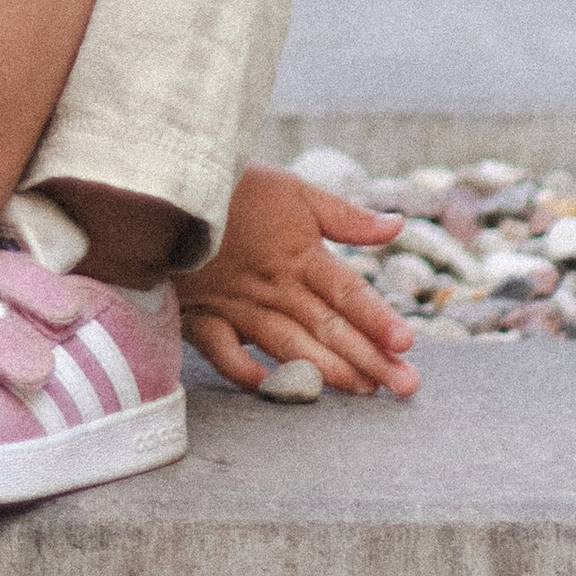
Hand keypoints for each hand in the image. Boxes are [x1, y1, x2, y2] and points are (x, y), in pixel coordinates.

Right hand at [174, 163, 417, 398]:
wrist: (168, 185)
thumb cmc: (237, 187)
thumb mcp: (294, 191)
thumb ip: (345, 216)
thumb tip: (397, 225)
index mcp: (299, 253)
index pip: (347, 291)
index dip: (376, 316)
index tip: (407, 343)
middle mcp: (273, 284)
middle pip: (327, 325)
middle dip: (368, 357)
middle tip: (406, 386)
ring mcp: (237, 303)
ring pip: (287, 342)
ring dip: (325, 368)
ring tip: (362, 390)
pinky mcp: (202, 314)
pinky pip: (222, 349)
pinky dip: (243, 369)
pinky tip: (270, 387)